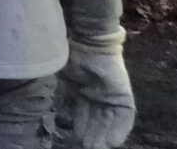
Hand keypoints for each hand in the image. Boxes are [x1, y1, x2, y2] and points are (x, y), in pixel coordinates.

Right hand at [52, 33, 133, 148]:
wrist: (86, 38)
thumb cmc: (66, 50)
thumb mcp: (59, 74)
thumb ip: (60, 88)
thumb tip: (51, 103)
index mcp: (82, 87)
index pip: (83, 112)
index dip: (81, 126)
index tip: (77, 139)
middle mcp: (98, 92)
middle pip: (97, 119)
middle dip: (92, 134)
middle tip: (86, 146)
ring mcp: (112, 93)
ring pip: (109, 120)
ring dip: (104, 135)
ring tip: (96, 147)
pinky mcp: (123, 93)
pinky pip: (125, 115)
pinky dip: (120, 129)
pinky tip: (113, 141)